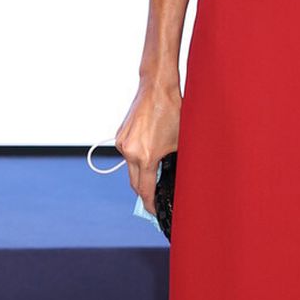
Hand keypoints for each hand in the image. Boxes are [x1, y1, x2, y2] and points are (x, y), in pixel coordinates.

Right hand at [115, 77, 180, 215]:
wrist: (156, 88)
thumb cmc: (172, 112)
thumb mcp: (178, 142)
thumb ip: (172, 162)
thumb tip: (171, 178)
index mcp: (145, 156)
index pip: (145, 190)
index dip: (151, 204)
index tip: (155, 212)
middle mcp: (129, 152)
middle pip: (134, 183)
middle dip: (145, 193)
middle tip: (156, 200)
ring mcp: (122, 144)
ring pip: (131, 168)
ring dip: (141, 174)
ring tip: (155, 173)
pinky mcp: (120, 136)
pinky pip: (128, 155)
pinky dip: (137, 159)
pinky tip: (149, 153)